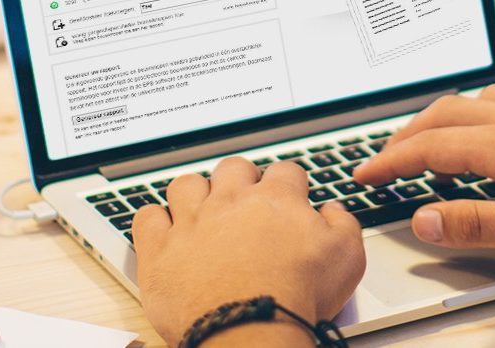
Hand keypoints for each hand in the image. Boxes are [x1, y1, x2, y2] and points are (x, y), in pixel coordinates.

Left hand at [133, 158, 365, 345]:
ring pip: (186, 184)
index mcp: (277, 199)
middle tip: (246, 200)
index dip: (290, 183)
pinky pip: (147, 217)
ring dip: (195, 193)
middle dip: (241, 178)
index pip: (285, 171)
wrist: (251, 327)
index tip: (290, 197)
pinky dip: (155, 220)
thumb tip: (332, 211)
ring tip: (202, 211)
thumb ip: (343, 224)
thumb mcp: (347, 258)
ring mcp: (192, 222)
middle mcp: (232, 201)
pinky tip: (166, 230)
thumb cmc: (296, 296)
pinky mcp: (160, 249)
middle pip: (233, 168)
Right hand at [353, 85, 494, 251]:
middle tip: (387, 155)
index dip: (391, 161)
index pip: (431, 147)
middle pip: (450, 113)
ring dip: (452, 116)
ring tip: (437, 137)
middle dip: (411, 131)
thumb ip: (474, 224)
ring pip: (485, 101)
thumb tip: (423, 218)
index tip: (363, 174)